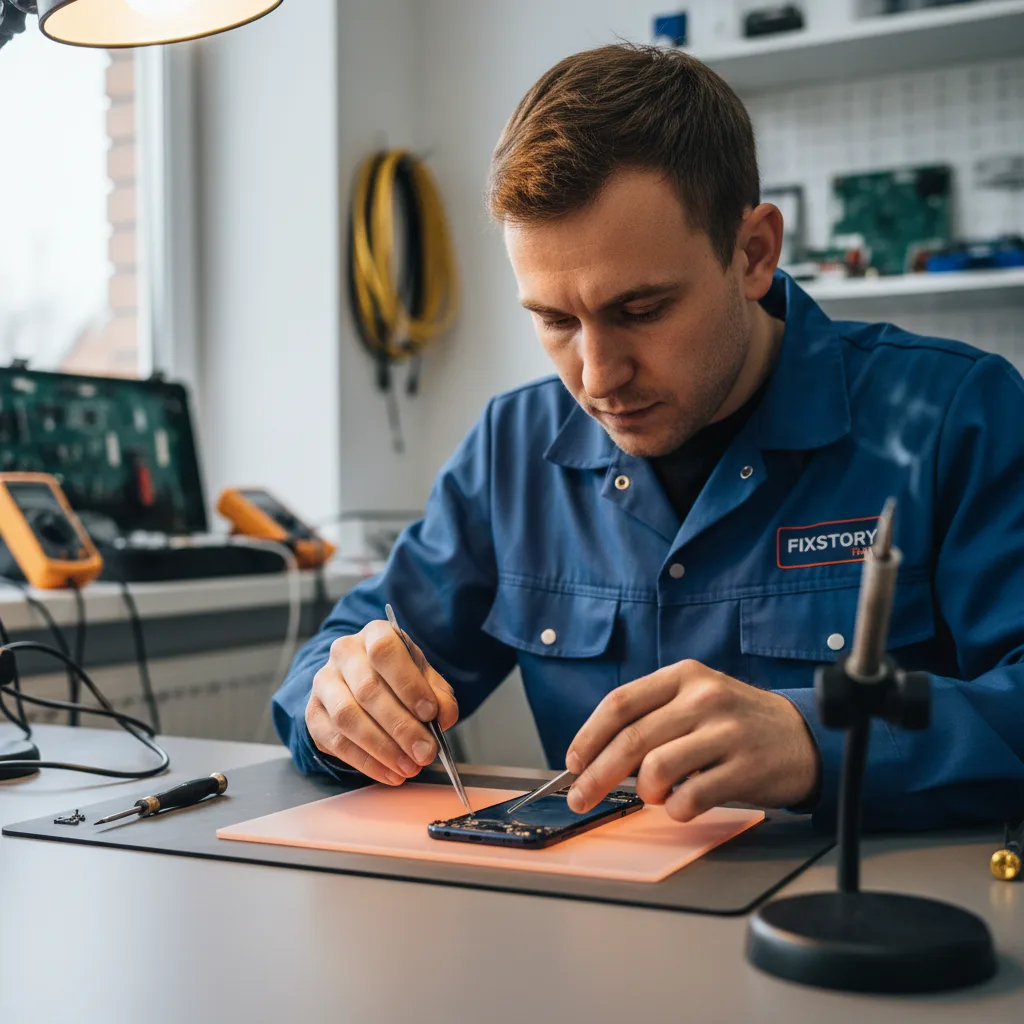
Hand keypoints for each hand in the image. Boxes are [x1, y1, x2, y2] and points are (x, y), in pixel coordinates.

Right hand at [305, 620, 458, 785]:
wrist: (364, 683)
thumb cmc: (400, 678)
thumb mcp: (426, 679)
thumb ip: (439, 696)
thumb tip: (443, 718)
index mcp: (375, 634)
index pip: (385, 652)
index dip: (408, 684)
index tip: (430, 714)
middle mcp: (344, 653)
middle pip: (367, 690)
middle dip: (401, 727)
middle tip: (425, 752)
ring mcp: (324, 682)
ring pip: (347, 717)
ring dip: (382, 748)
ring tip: (409, 767)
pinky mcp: (314, 713)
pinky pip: (335, 741)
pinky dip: (365, 762)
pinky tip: (389, 773)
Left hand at [564, 660, 818, 820]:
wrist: (802, 736)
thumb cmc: (735, 722)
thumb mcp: (695, 699)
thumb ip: (652, 717)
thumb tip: (597, 756)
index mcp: (683, 676)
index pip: (620, 703)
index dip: (588, 736)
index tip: (573, 763)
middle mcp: (702, 698)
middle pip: (631, 739)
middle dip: (597, 775)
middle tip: (581, 798)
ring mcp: (725, 732)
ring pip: (657, 768)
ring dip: (643, 792)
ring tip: (653, 795)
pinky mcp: (745, 767)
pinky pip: (690, 797)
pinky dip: (675, 809)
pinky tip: (680, 805)